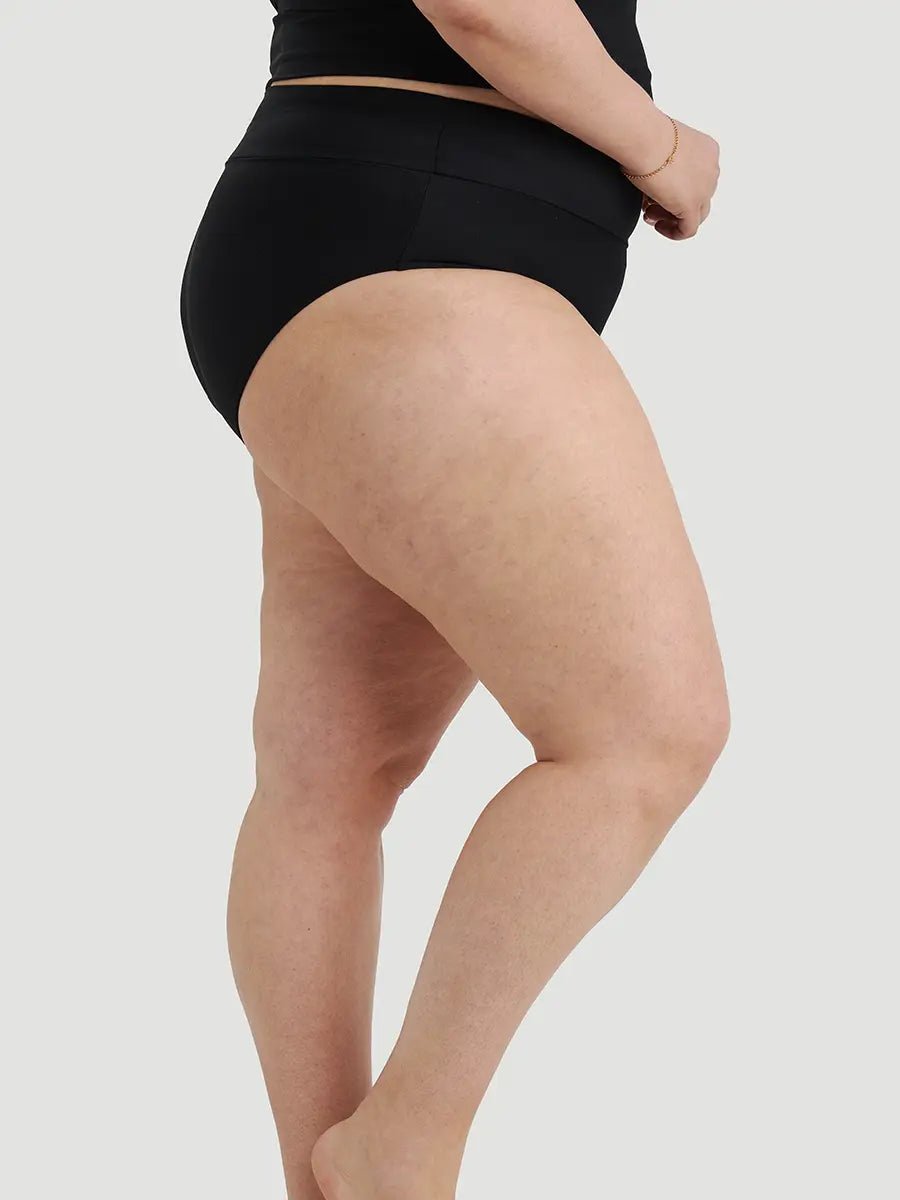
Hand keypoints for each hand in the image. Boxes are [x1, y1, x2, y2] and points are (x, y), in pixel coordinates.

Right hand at [630, 118, 719, 240]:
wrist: (644, 138)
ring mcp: (704, 189)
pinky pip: (688, 230)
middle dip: (674, 203)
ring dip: (671, 217)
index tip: (659, 190)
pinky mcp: (692, 206)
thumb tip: (655, 182)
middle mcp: (711, 170)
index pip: (699, 178)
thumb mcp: (663, 147)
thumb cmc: (646, 135)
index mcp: (707, 151)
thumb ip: (667, 163)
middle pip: (699, 197)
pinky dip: (674, 232)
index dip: (678, 188)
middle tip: (651, 205)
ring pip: (695, 214)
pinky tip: (658, 225)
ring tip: (650, 213)